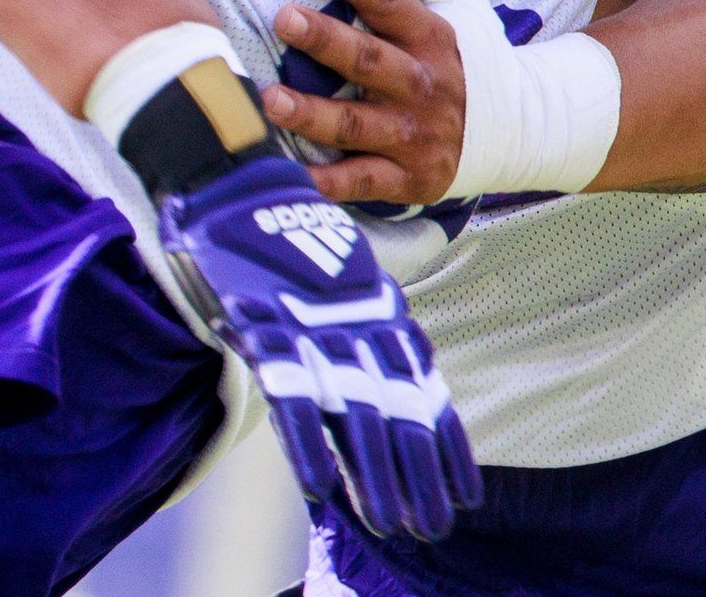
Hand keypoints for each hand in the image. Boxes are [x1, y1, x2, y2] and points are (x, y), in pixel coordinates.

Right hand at [158, 154, 480, 537]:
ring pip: (354, 411)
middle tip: (432, 525)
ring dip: (373, 472)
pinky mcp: (264, 325)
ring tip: (393, 521)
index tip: (464, 492)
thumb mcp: (343, 279)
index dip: (444, 442)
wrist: (240, 181)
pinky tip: (319, 488)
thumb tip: (389, 377)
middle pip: (396, 409)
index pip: (424, 387)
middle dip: (415, 472)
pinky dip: (306, 442)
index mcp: (380, 310)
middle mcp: (357, 321)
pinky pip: (290, 395)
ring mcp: (313, 325)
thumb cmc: (289, 235)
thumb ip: (364, 328)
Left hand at [264, 0, 468, 206]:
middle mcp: (421, 85)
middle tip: (284, 19)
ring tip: (269, 98)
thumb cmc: (467, 61)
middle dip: (326, 41)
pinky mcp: (407, 178)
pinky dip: (329, 184)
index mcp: (430, 38)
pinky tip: (293, 176)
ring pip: (356, 125)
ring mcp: (413, 135)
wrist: (517, 133)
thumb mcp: (460, 7)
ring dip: (312, 113)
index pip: (392, 3)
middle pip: (369, 61)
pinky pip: (363, 182)